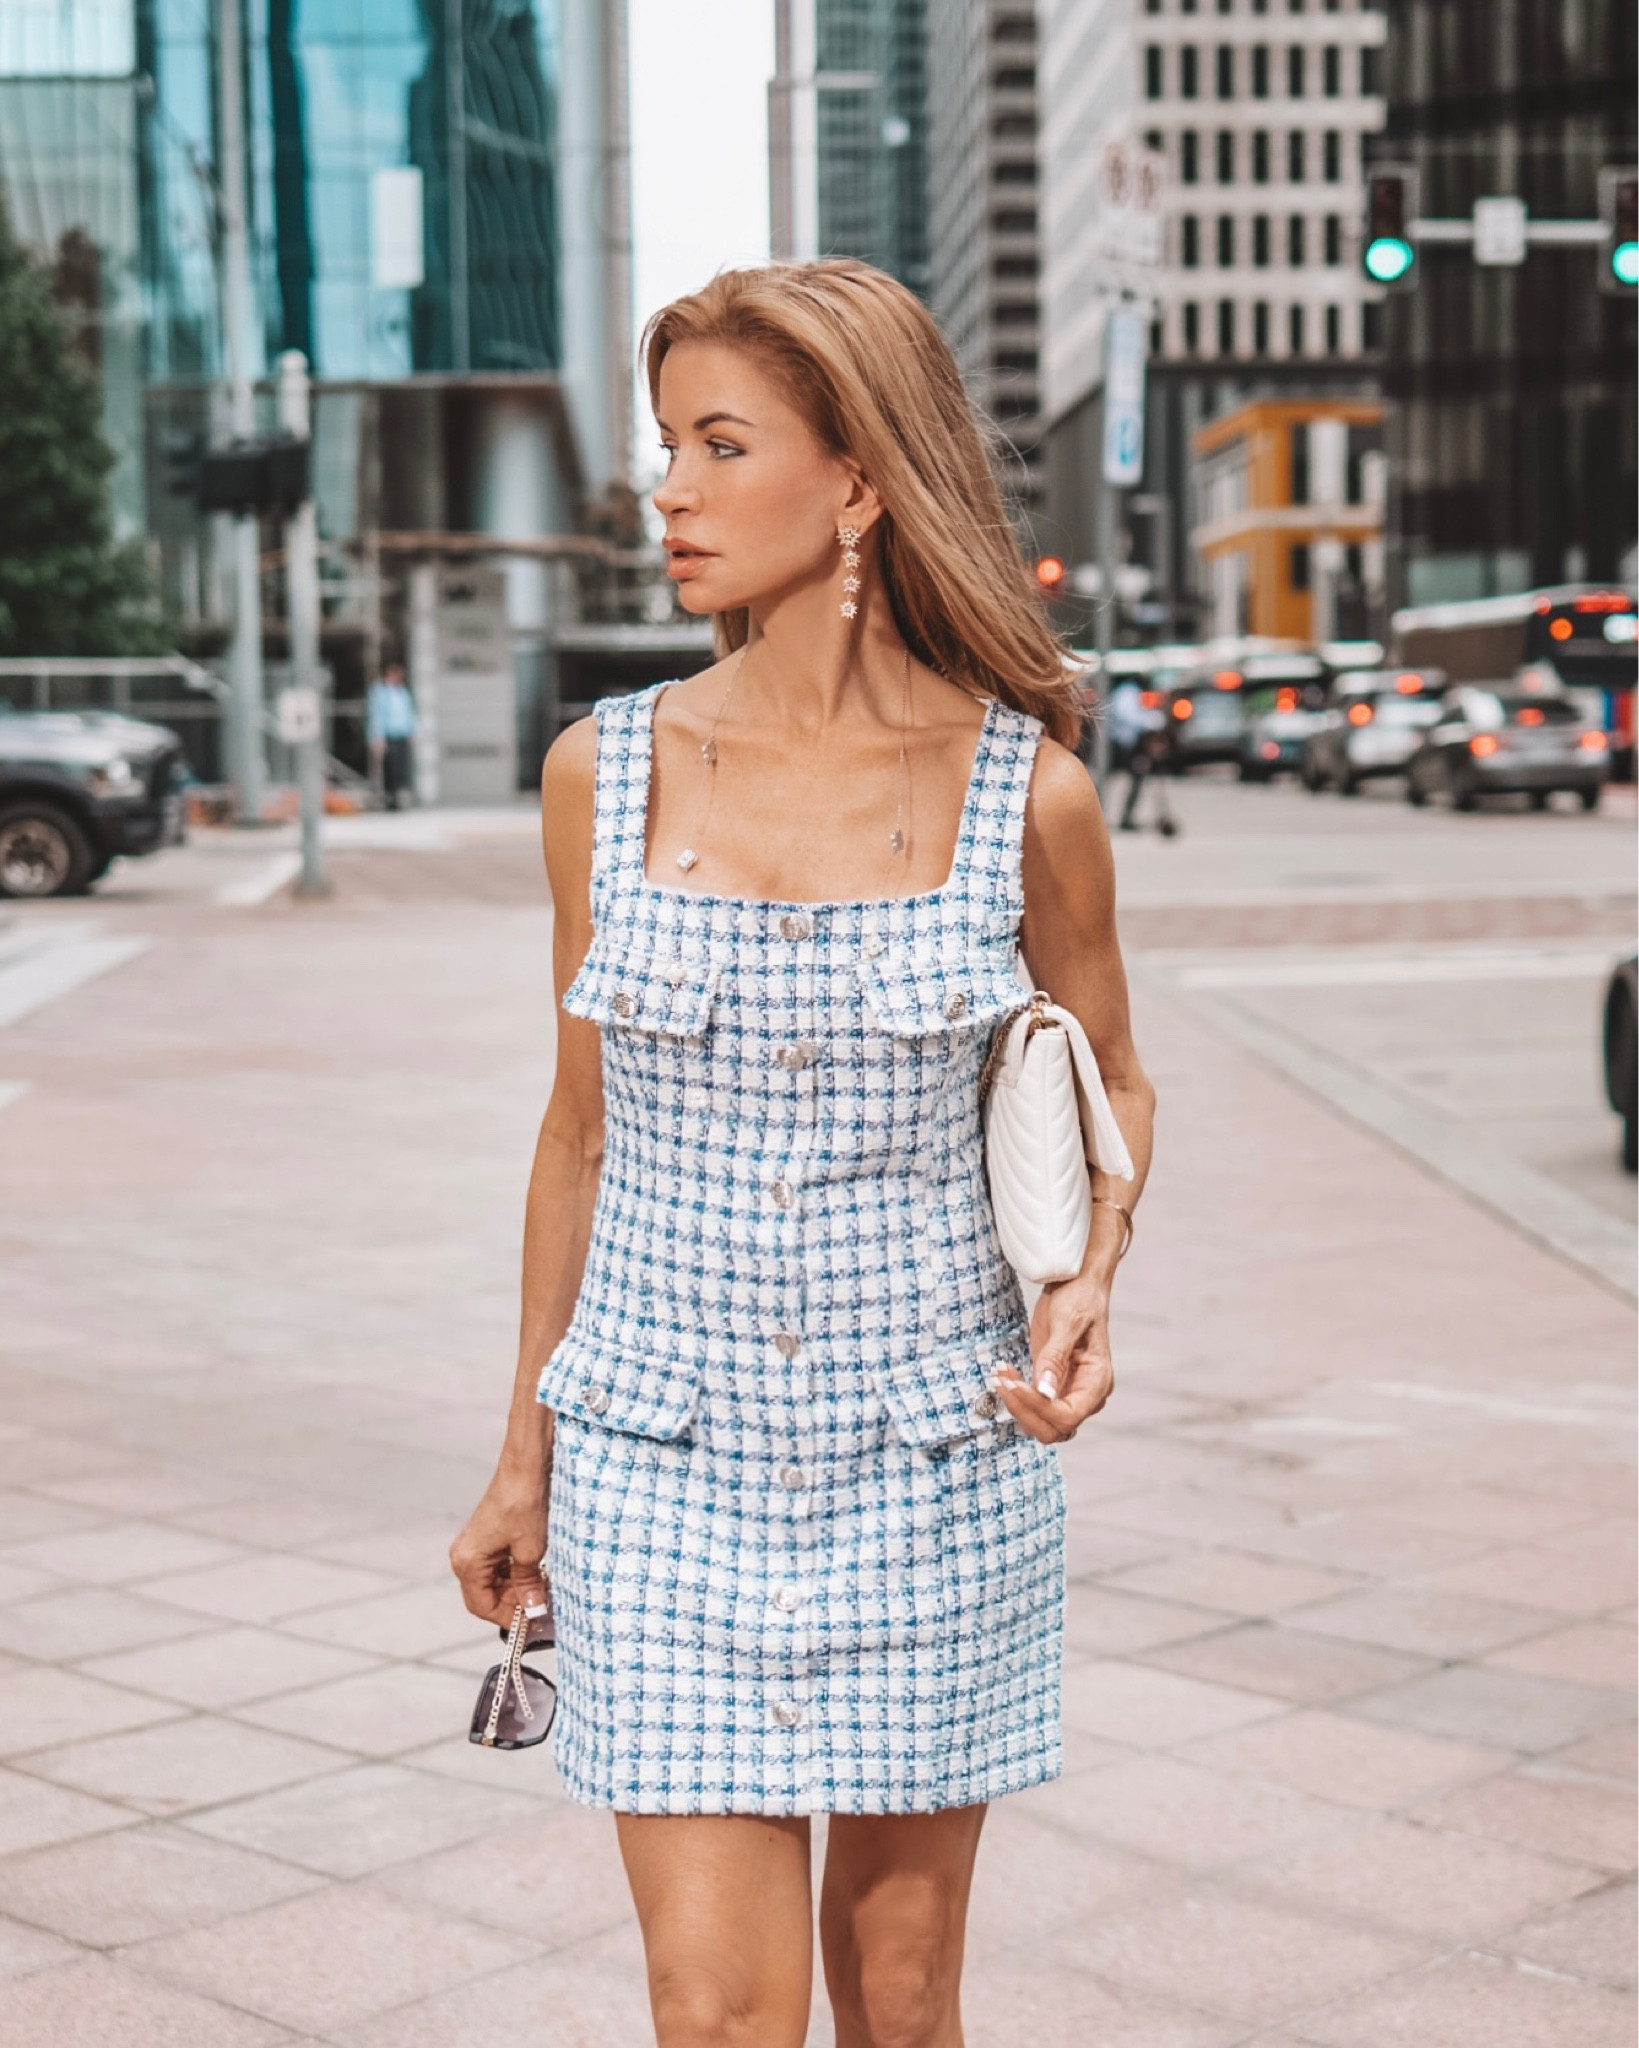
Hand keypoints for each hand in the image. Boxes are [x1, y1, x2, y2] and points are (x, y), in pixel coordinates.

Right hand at [450, 1466, 548, 1626]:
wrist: (526, 1467)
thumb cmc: (524, 1503)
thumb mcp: (530, 1551)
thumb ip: (528, 1585)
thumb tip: (533, 1610)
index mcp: (468, 1561)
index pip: (482, 1606)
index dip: (507, 1617)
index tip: (531, 1621)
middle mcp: (465, 1555)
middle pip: (486, 1596)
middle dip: (514, 1603)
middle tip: (542, 1606)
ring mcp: (475, 1546)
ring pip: (495, 1582)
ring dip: (518, 1589)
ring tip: (543, 1589)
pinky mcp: (488, 1538)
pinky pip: (499, 1567)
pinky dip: (517, 1573)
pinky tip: (536, 1572)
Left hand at [993, 1277, 1114, 1443]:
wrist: (1078, 1283)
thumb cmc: (1079, 1298)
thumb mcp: (1066, 1324)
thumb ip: (1055, 1359)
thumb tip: (1045, 1392)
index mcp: (1098, 1381)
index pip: (1068, 1415)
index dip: (1039, 1407)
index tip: (1015, 1386)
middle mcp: (1087, 1393)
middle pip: (1055, 1428)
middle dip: (1024, 1411)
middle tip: (1002, 1383)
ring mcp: (1070, 1391)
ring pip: (1043, 1422)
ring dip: (1018, 1406)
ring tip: (1000, 1377)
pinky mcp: (1054, 1384)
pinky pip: (1035, 1404)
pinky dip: (1017, 1396)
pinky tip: (1004, 1374)